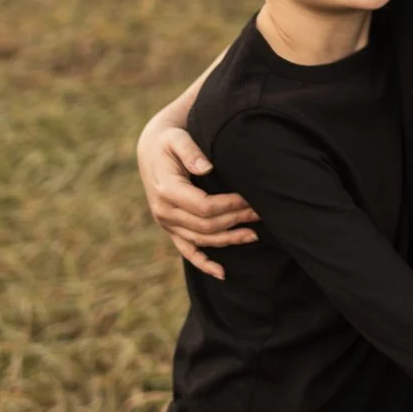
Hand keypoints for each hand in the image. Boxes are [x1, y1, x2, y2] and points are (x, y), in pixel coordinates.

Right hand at [137, 118, 256, 280]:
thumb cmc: (170, 142)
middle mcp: (164, 211)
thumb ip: (191, 151)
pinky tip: (222, 273)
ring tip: (254, 235)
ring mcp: (167, 224)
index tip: (250, 198)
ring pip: (202, 240)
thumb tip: (206, 167)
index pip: (204, 206)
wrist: (152, 151)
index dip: (230, 205)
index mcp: (167, 190)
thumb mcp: (177, 138)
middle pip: (206, 225)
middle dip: (236, 220)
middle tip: (261, 213)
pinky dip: (204, 264)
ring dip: (229, 240)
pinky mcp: (171, 229)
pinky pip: (187, 251)